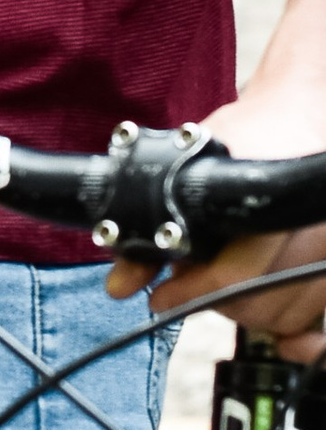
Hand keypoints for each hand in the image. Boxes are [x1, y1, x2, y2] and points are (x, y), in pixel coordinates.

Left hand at [104, 70, 325, 357]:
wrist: (304, 114)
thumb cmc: (251, 135)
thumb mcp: (193, 169)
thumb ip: (153, 230)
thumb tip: (121, 285)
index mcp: (269, 204)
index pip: (233, 276)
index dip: (189, 293)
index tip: (160, 299)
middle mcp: (311, 228)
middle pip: (255, 302)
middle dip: (213, 298)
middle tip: (191, 280)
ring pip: (282, 314)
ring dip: (246, 306)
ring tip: (225, 275)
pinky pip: (308, 314)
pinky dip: (281, 311)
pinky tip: (261, 290)